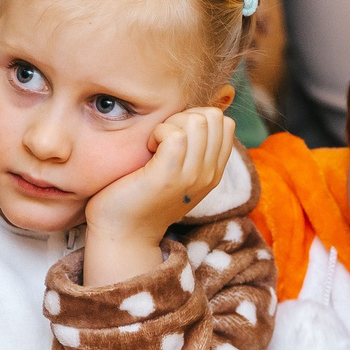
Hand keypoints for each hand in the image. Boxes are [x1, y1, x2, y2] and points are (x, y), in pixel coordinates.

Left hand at [81, 106, 236, 287]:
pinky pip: (175, 134)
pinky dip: (158, 132)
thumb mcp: (179, 173)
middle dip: (184, 116)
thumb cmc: (142, 197)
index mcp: (214, 171)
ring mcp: (191, 176)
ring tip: (156, 144)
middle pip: (213, 117)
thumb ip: (192, 150)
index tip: (175, 136)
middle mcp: (208, 174)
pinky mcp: (168, 176)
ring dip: (171, 124)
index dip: (197, 117)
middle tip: (163, 138)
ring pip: (197, 122)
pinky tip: (148, 148)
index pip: (225, 122)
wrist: (124, 233)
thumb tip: (193, 116)